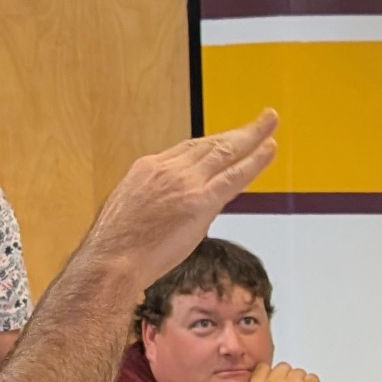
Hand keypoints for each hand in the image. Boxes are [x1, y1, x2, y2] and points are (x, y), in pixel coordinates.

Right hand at [88, 113, 278, 284]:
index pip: (188, 150)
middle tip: (260, 120)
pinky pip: (234, 176)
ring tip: (270, 123)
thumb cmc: (115, 248)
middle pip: (210, 144)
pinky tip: (269, 150)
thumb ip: (155, 202)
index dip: (212, 146)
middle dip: (237, 133)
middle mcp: (168, 169)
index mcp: (148, 168)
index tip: (227, 141)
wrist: (111, 260)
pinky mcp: (200, 202)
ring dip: (252, 136)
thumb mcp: (129, 211)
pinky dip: (254, 162)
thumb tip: (170, 210)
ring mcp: (185, 184)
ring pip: (225, 152)